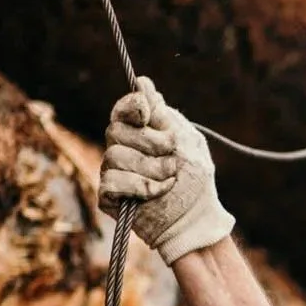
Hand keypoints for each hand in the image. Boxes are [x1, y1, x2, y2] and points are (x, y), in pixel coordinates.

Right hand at [101, 76, 235, 264]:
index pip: (122, 110)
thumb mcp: (187, 142)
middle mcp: (124, 149)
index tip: (148, 114)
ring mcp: (114, 172)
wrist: (196, 222)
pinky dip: (139, 187)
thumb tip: (143, 83)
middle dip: (150, 144)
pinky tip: (156, 194)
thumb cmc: (195, 183)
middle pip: (116, 131)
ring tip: (169, 181)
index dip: (131, 107)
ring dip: (150, 169)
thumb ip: (164, 115)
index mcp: (142, 133)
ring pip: (115, 156)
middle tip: (172, 158)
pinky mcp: (109, 196)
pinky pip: (111, 181)